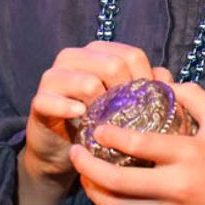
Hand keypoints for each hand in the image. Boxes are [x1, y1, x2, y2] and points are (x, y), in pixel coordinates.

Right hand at [17, 42, 154, 204]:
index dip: (144, 79)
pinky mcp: (39, 100)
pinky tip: (80, 118)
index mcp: (97, 52)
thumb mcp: (127, 106)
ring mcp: (53, 77)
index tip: (148, 105)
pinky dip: (69, 109)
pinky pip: (52, 99)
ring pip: (85, 80)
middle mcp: (74, 57)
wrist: (65, 152)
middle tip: (128, 117)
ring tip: (105, 123)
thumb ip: (147, 88)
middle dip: (125, 93)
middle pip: (111, 64)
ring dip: (100, 105)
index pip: (130, 54)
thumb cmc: (100, 124)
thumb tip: (165, 78)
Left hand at [72, 80, 204, 204]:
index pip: (138, 144)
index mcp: (189, 154)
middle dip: (88, 168)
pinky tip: (108, 204)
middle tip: (75, 154)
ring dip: (95, 193)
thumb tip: (168, 82)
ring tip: (84, 179)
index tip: (95, 129)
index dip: (110, 136)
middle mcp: (177, 186)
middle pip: (118, 181)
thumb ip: (197, 99)